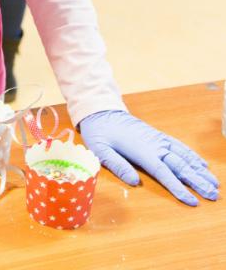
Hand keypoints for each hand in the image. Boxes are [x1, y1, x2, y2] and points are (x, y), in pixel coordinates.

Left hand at [79, 110, 218, 205]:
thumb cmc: (100, 133)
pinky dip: (192, 155)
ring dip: (199, 170)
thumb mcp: (101, 150)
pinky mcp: (157, 136)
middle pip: (180, 166)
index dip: (179, 188)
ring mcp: (158, 139)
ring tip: (214, 183)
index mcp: (141, 151)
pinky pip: (179, 145)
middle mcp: (154, 145)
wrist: (102, 112)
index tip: (193, 201)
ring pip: (183, 156)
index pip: (164, 173)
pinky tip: (201, 163)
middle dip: (198, 181)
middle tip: (214, 195)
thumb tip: (134, 183)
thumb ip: (117, 166)